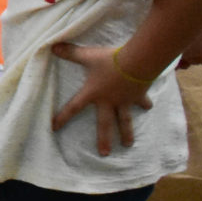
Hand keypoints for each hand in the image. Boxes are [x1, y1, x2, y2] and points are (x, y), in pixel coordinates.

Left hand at [49, 41, 153, 156]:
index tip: (54, 129)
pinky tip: (148, 108)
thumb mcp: (87, 56)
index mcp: (93, 93)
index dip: (63, 117)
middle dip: (104, 139)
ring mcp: (125, 101)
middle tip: (104, 154)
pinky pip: (142, 102)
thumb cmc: (110, 60)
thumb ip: (71, 53)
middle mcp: (109, 101)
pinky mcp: (139, 95)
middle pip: (105, 124)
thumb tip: (52, 46)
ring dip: (127, 132)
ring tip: (128, 145)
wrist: (138, 61)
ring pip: (125, 120)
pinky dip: (145, 104)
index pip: (73, 108)